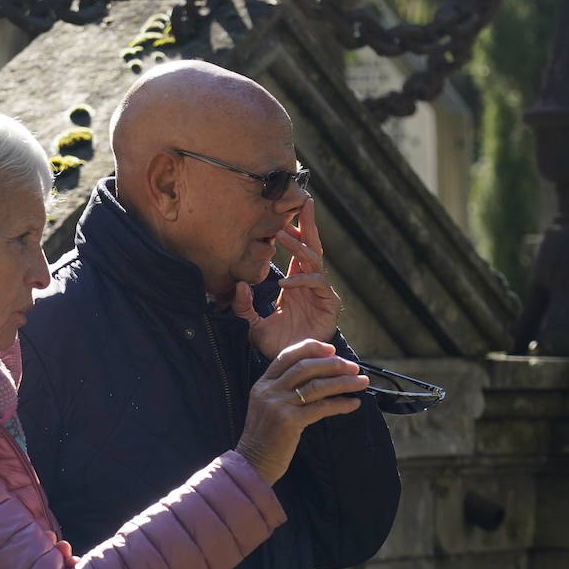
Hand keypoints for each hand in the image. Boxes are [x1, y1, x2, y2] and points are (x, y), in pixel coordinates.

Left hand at [231, 197, 341, 358]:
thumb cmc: (278, 346)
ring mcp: (321, 292)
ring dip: (298, 246)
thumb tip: (239, 285)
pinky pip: (317, 284)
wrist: (296, 368)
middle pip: (312, 245)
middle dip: (308, 223)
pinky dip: (301, 281)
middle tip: (302, 200)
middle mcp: (310, 283)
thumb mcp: (253, 324)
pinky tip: (284, 284)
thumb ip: (244, 307)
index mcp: (296, 283)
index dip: (293, 230)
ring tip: (282, 235)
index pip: (297, 250)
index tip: (281, 212)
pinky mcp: (329, 304)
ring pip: (313, 260)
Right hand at [233, 339, 366, 483]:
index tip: (332, 349)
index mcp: (263, 384)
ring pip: (316, 385)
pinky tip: (353, 403)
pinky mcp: (289, 422)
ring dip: (343, 382)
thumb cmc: (265, 438)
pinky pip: (321, 407)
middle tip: (353, 367)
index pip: (287, 356)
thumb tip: (319, 378)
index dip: (311, 348)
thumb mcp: (267, 407)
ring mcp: (278, 405)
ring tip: (361, 382)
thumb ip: (284, 391)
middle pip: (306, 367)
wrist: (252, 464)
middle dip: (333, 364)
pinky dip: (340, 404)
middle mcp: (269, 390)